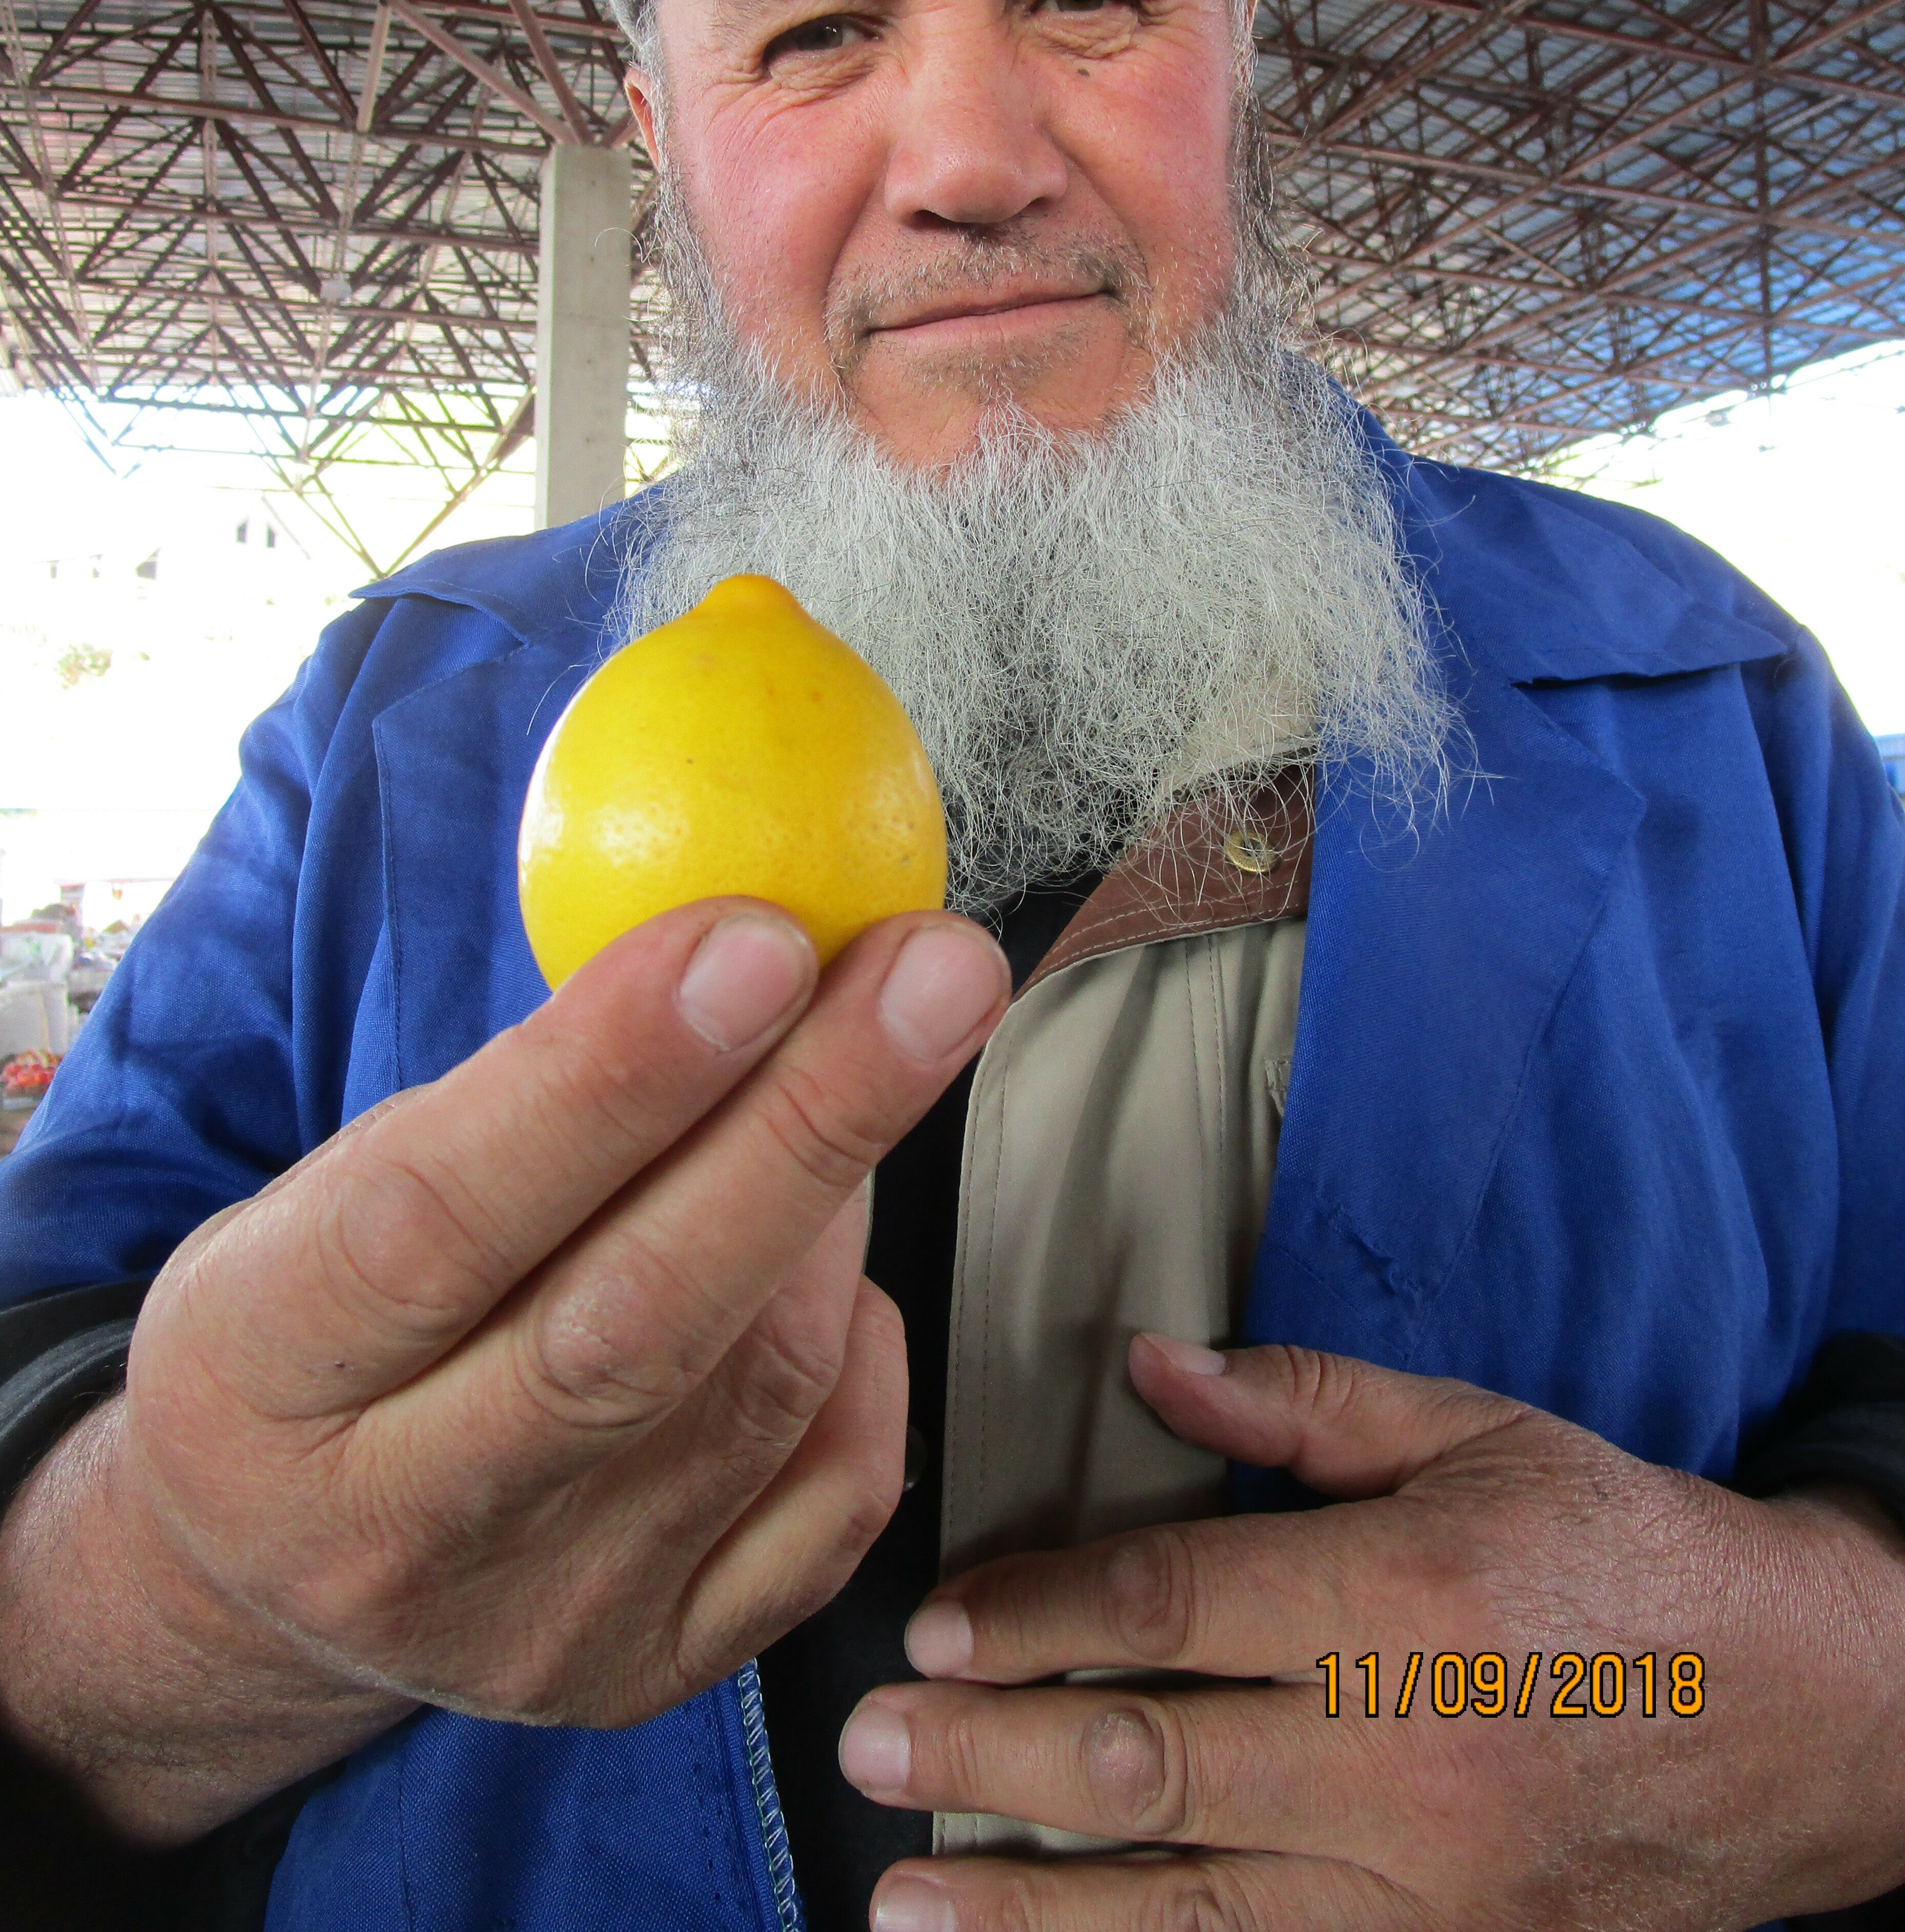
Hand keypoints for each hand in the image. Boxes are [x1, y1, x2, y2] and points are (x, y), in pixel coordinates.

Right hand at [0, 899, 1008, 1841]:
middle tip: (938, 968)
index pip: (444, 1214)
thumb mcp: (336, 1182)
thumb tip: (737, 939)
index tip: (758, 941)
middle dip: (809, 1123)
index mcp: (260, 1374)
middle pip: (637, 1322)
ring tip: (869, 1065)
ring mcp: (539, 1623)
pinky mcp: (653, 1671)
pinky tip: (833, 1265)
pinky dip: (865, 1348)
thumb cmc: (323, 1318)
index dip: (612, 1076)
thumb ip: (515, 1089)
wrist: (273, 1572)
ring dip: (841, 1203)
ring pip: (761, 1391)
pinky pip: (832, 1496)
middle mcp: (395, 1528)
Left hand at [842, 1338, 1904, 1929]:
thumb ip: (1304, 1401)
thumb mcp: (1476, 1432)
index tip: (931, 1626)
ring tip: (903, 1901)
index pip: (1170, 1610)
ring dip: (1030, 1910)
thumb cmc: (1610, 1545)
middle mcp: (1404, 1755)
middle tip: (868, 1751)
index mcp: (1403, 1597)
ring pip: (1188, 1908)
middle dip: (988, 1758)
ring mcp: (1425, 1889)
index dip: (1035, 1617)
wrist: (1784, 1713)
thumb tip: (1148, 1360)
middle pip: (1151, 1762)